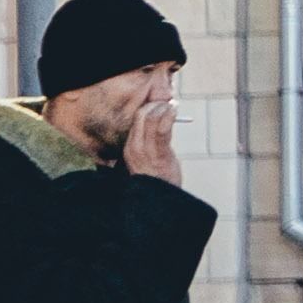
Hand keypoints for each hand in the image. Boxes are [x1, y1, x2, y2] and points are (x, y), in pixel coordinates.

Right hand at [117, 69, 179, 185]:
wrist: (157, 201)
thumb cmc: (156, 180)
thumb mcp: (148, 161)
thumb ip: (150, 145)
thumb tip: (160, 125)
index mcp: (130, 148)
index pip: (134, 121)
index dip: (147, 108)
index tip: (159, 104)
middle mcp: (134, 148)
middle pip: (140, 117)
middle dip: (154, 105)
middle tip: (166, 102)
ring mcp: (145, 151)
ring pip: (149, 120)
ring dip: (162, 108)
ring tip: (171, 105)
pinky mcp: (159, 155)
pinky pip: (161, 130)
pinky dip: (167, 116)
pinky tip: (173, 110)